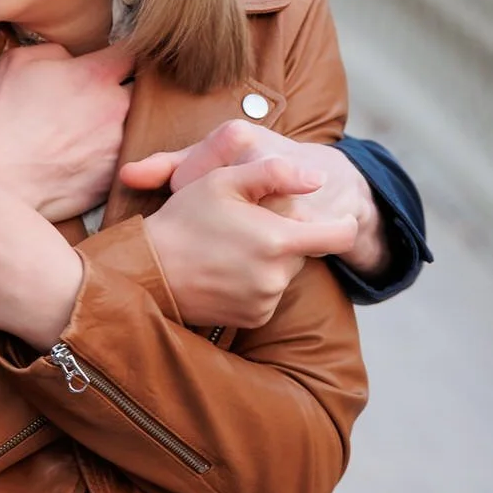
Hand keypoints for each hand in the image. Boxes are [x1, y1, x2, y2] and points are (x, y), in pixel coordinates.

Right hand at [0, 41, 132, 222]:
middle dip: (125, 90)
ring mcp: (119, 143)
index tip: (112, 62)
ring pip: (133, 124)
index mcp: (95, 75)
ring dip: (117, 124)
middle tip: (101, 98)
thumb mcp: (16, 62)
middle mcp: (116, 107)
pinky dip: (109, 154)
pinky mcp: (114, 176)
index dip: (121, 56)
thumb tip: (72, 58)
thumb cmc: (0, 119)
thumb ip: (55, 51)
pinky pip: (122, 156)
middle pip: (141, 89)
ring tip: (89, 131)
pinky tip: (84, 156)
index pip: (131, 52)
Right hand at [126, 120, 389, 280]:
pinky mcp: (253, 319)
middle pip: (303, 251)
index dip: (345, 225)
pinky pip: (268, 294)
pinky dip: (255, 281)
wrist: (147, 272)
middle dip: (285, 236)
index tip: (343, 218)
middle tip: (247, 226)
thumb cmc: (184, 220)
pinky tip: (225, 270)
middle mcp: (277, 277)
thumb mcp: (224, 181)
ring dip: (269, 260)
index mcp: (278, 240)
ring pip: (284, 273)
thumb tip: (318, 179)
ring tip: (230, 248)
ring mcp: (266, 302)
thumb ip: (276, 173)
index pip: (338, 237)